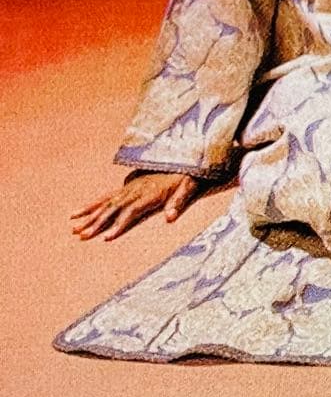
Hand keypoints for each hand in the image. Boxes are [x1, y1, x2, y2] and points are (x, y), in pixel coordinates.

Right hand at [70, 172, 199, 241]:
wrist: (182, 159)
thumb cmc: (186, 177)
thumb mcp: (188, 188)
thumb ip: (178, 202)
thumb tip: (170, 218)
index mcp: (150, 193)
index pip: (131, 211)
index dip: (119, 224)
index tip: (107, 237)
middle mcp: (134, 190)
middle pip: (113, 208)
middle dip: (97, 223)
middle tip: (82, 236)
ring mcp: (128, 188)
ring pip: (105, 204)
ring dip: (89, 217)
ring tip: (75, 230)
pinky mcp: (124, 187)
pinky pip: (104, 198)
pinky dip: (90, 206)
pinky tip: (76, 214)